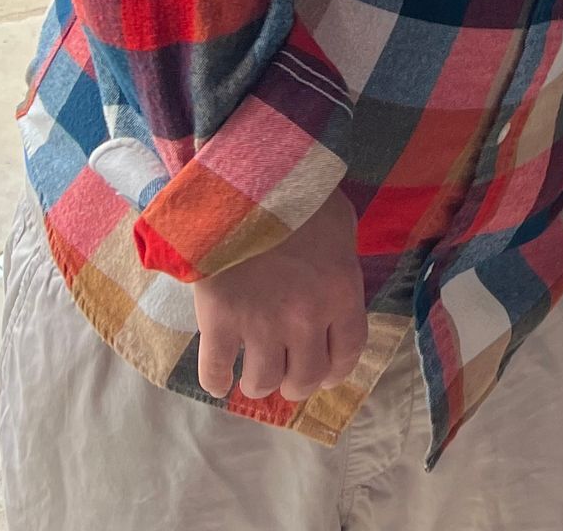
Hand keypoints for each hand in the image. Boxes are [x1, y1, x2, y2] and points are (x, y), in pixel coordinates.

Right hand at [193, 188, 365, 403]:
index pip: (347, 354)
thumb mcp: (339, 223)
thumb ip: (340, 261)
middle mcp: (306, 318)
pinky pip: (215, 371)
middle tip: (285, 372)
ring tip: (253, 372)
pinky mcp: (220, 321)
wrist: (247, 180)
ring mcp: (261, 323)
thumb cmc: (300, 194)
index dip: (334, 370)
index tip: (323, 372)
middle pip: (305, 378)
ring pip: (262, 382)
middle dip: (295, 382)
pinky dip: (216, 381)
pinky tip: (219, 379)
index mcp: (340, 293)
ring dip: (259, 383)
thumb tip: (335, 284)